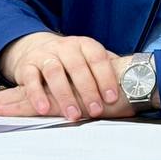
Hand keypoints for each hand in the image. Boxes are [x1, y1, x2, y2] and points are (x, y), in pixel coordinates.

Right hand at [0, 32, 122, 120]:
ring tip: (72, 115)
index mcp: (84, 44)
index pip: (97, 57)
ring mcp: (45, 55)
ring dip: (64, 94)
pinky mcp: (26, 66)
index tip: (113, 97)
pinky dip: (37, 94)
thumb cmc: (70, 60)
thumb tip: (133, 81)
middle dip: (88, 90)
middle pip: (77, 65)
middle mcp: (64, 47)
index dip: (106, 77)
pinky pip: (31, 79)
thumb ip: (107, 68)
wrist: (35, 47)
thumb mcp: (88, 58)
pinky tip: (44, 109)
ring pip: (54, 71)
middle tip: (96, 111)